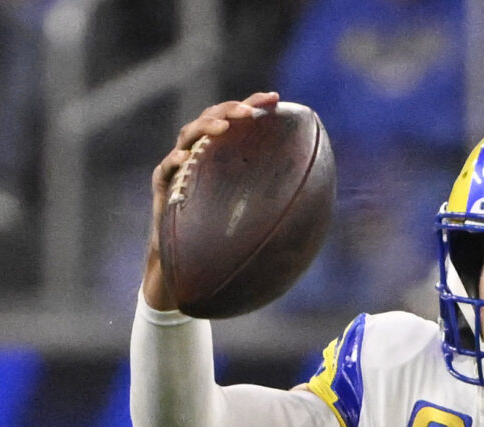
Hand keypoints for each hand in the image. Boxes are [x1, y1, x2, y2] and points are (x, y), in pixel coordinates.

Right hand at [144, 94, 278, 308]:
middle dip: (232, 109)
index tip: (276, 98)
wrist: (190, 271)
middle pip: (213, 119)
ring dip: (206, 128)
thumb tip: (321, 209)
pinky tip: (187, 159)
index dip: (254, 105)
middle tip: (251, 111)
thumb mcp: (258, 222)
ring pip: (189, 136)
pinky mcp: (163, 187)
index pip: (239, 123)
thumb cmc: (228, 245)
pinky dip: (176, 162)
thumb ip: (279, 207)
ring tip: (224, 128)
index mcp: (225, 158)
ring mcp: (180, 169)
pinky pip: (166, 169)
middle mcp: (201, 156)